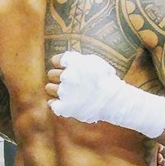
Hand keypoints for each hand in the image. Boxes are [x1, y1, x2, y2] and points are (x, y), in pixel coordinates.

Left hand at [46, 51, 164, 137]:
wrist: (115, 101)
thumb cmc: (107, 80)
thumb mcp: (95, 61)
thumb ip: (78, 59)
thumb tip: (65, 59)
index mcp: (73, 63)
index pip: (56, 60)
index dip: (60, 65)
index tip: (66, 69)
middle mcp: (66, 76)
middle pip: (51, 74)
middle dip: (58, 77)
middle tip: (69, 82)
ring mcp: (64, 92)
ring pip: (49, 88)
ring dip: (56, 90)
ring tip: (67, 93)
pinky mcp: (64, 107)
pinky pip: (51, 104)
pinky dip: (55, 104)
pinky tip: (62, 103)